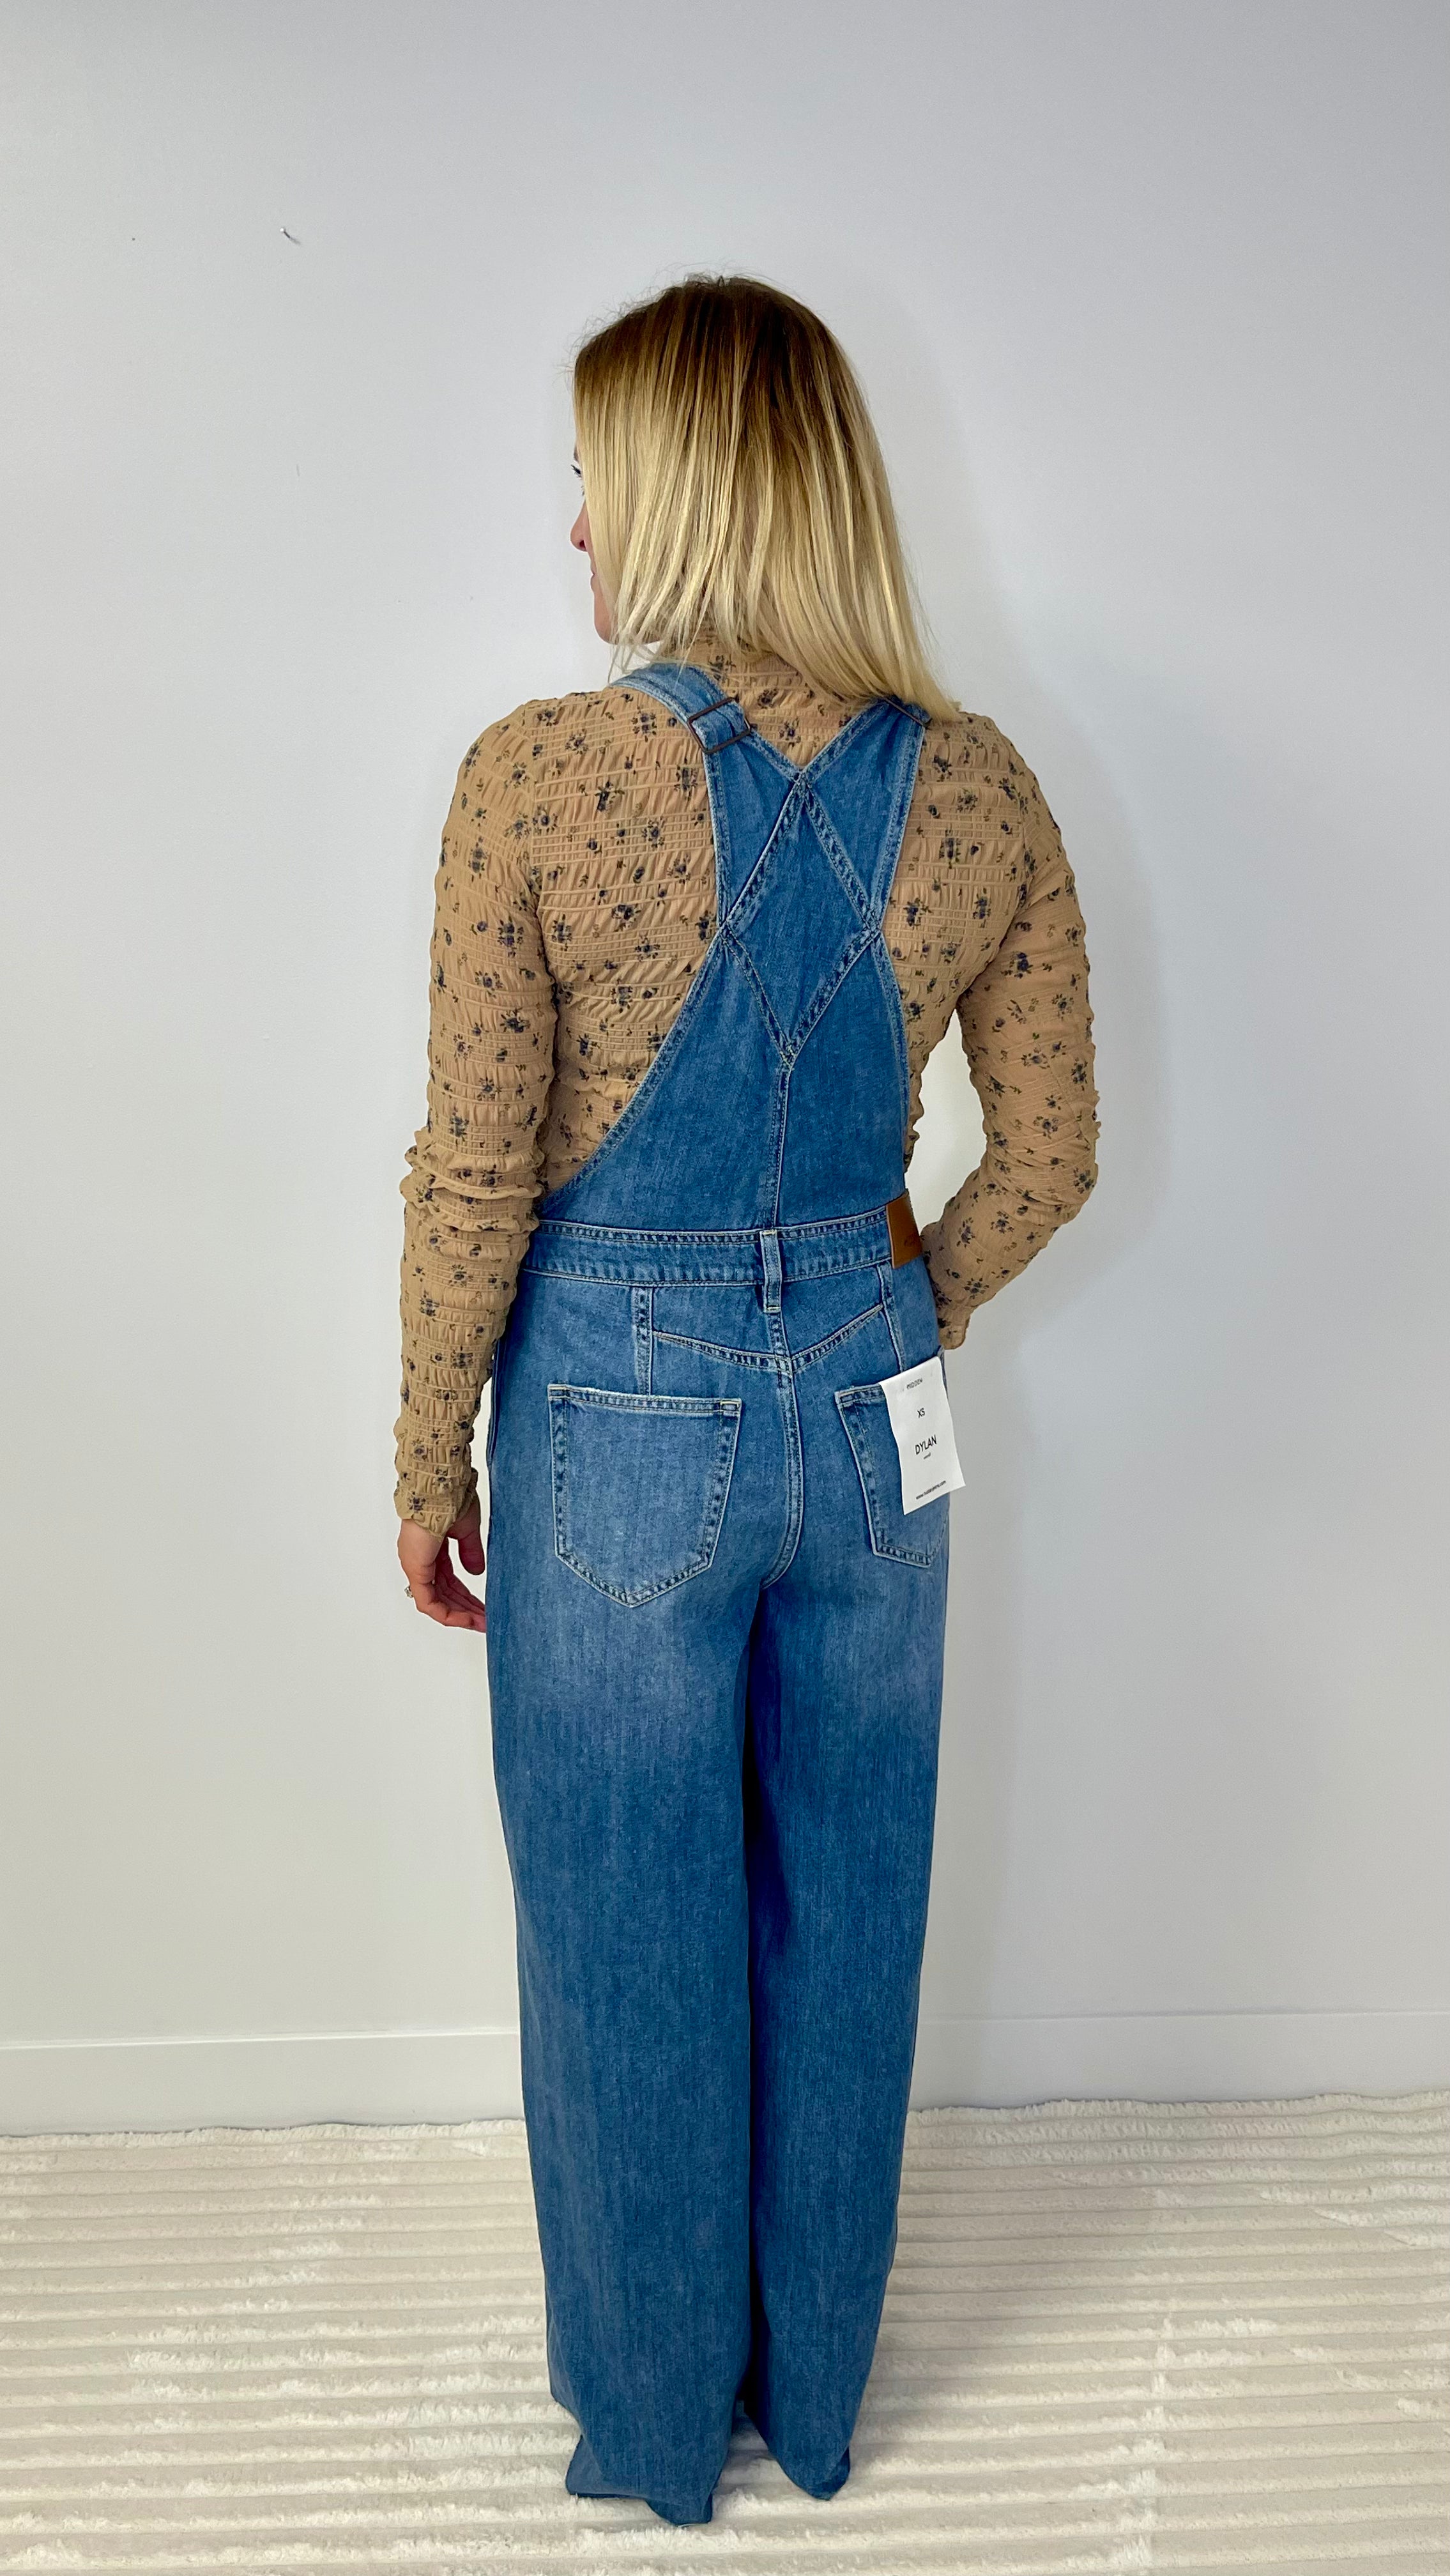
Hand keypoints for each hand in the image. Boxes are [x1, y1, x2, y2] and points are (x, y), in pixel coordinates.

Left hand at [398, 1497, 486, 1632]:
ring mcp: (416, 1566)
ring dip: (460, 1615)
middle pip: (444, 1594)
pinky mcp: (416, 1571)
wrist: (440, 1489)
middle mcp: (420, 1560)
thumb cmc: (451, 1499)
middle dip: (466, 1609)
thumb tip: (476, 1572)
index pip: (448, 1581)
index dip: (466, 1596)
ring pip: (437, 1602)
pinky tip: (467, 1619)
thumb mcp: (467, 1531)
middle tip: (485, 1620)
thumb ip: (471, 1553)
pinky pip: (429, 1603)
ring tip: (481, 1623)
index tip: (483, 1607)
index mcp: (430, 1548)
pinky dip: (448, 1614)